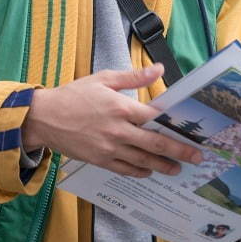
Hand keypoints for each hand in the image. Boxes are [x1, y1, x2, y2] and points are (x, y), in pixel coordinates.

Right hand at [21, 65, 203, 178]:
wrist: (44, 117)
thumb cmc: (73, 95)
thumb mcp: (103, 79)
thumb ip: (133, 77)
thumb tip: (159, 70)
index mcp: (121, 108)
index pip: (155, 119)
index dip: (175, 125)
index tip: (191, 130)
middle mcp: (118, 131)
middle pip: (155, 144)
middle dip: (179, 152)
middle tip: (196, 158)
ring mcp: (109, 148)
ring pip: (143, 161)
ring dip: (163, 166)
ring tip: (177, 169)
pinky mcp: (100, 160)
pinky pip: (125, 170)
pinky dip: (140, 172)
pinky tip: (150, 171)